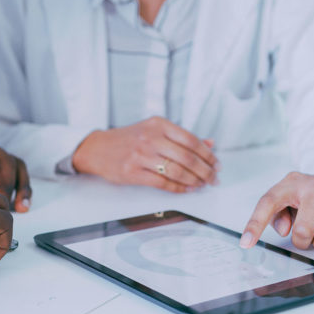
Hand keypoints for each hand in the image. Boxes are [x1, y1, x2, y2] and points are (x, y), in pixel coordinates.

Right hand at [71, 116, 219, 192]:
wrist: (97, 149)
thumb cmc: (128, 140)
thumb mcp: (153, 130)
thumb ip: (181, 138)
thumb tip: (209, 144)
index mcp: (158, 124)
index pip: (191, 140)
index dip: (207, 154)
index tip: (216, 163)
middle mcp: (150, 138)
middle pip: (187, 157)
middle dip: (204, 170)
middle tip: (213, 178)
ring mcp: (140, 156)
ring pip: (176, 171)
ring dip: (194, 181)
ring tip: (202, 185)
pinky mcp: (132, 172)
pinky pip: (162, 183)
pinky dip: (178, 188)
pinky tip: (186, 189)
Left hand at [240, 172, 313, 249]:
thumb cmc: (311, 196)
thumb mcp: (289, 200)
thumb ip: (277, 215)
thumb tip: (285, 230)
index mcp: (291, 183)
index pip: (268, 203)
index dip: (255, 225)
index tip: (245, 244)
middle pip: (302, 231)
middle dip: (302, 242)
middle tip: (305, 236)